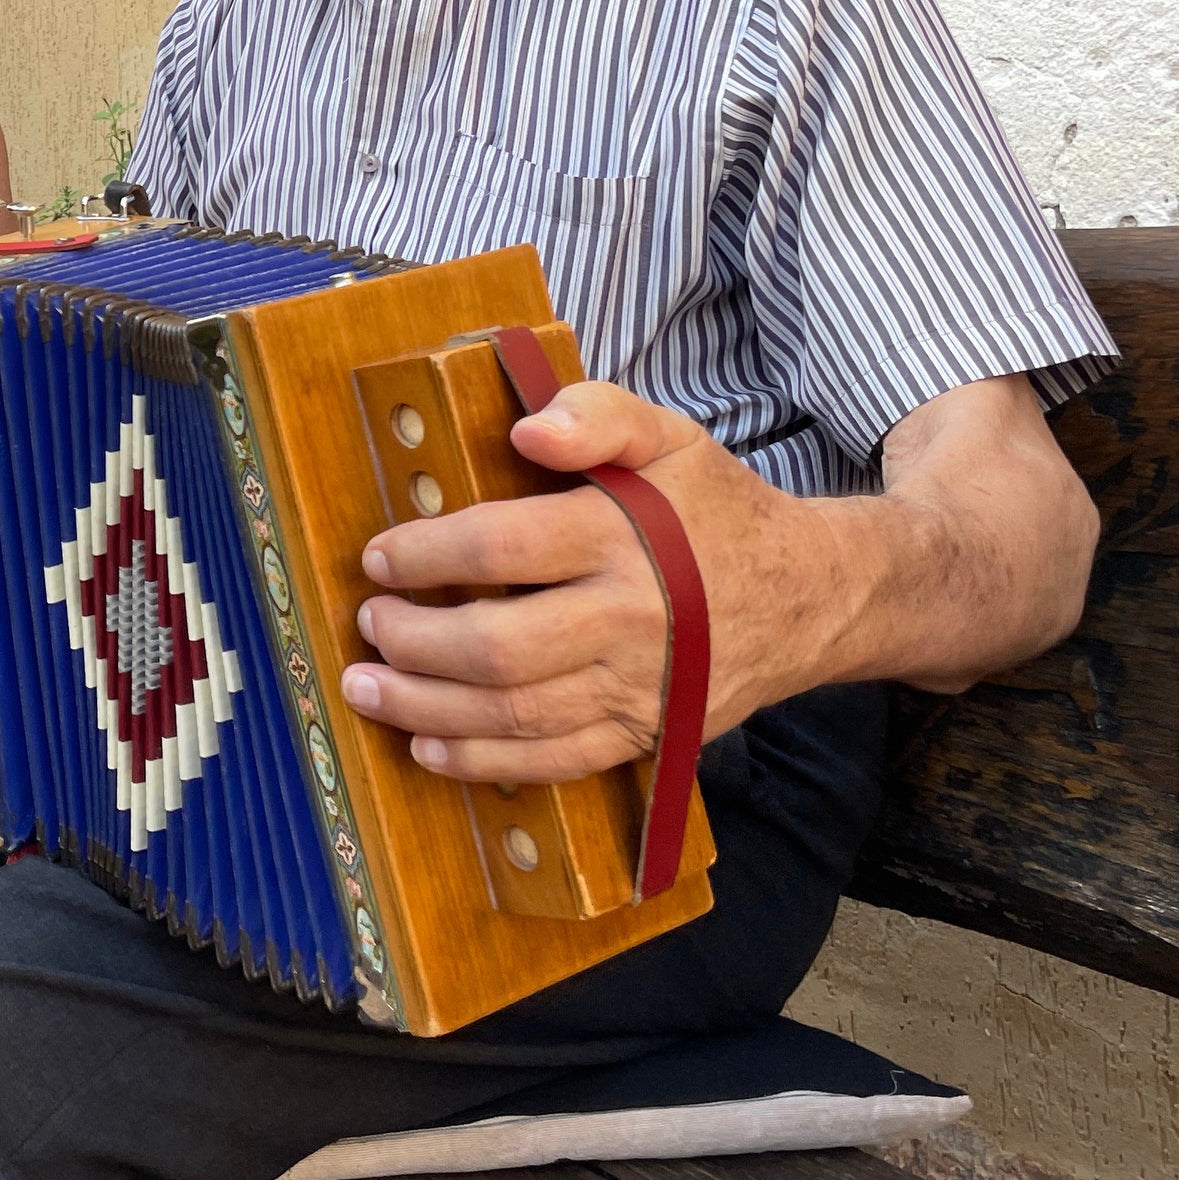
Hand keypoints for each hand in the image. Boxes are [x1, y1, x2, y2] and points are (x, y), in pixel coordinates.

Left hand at [337, 379, 842, 784]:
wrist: (812, 594)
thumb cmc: (717, 509)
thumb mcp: (669, 437)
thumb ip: (597, 416)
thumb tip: (526, 431)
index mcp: (626, 537)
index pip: (505, 546)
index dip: (428, 553)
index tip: (378, 556)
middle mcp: (631, 619)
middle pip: (499, 646)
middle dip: (414, 641)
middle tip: (368, 624)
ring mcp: (639, 688)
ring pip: (516, 714)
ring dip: (426, 708)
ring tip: (366, 688)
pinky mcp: (646, 735)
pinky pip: (555, 762)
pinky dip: (484, 763)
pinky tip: (429, 746)